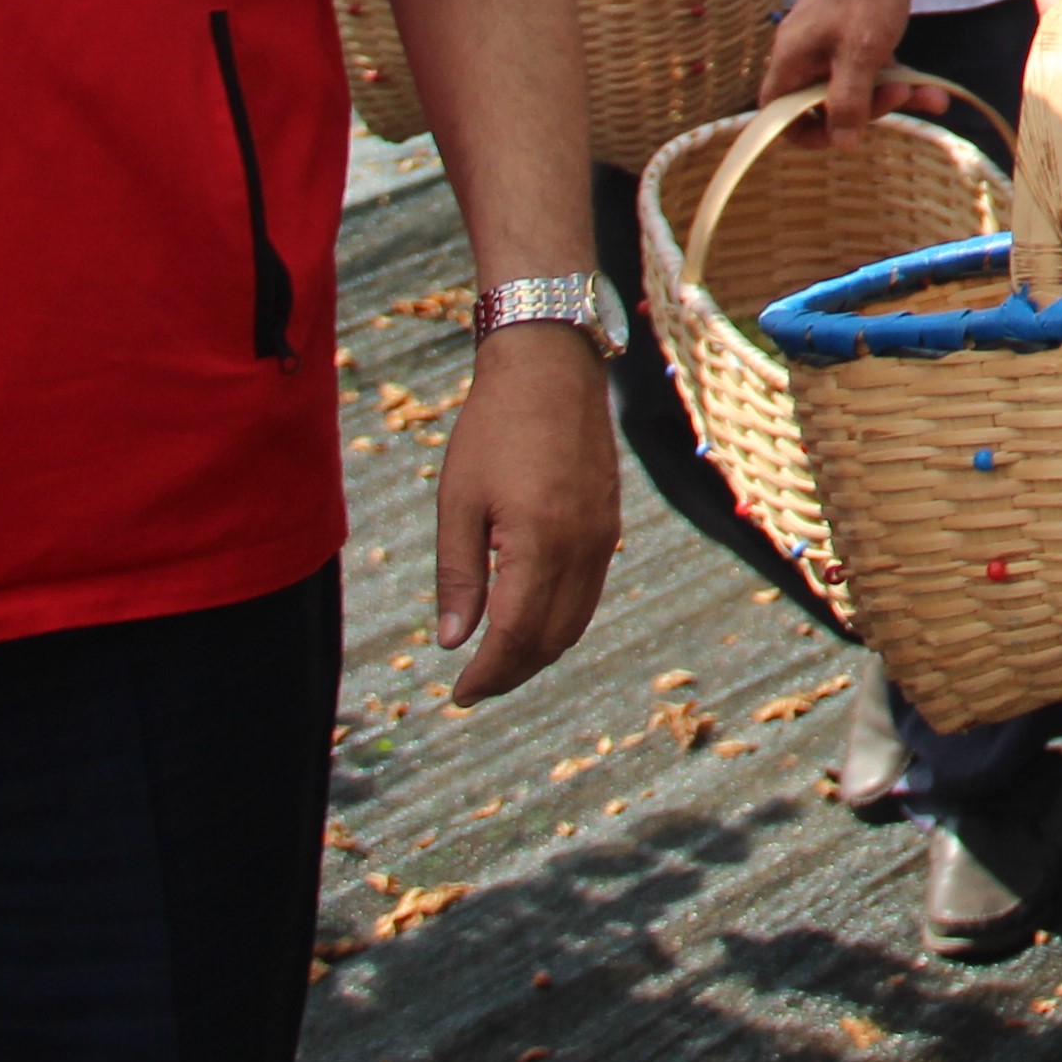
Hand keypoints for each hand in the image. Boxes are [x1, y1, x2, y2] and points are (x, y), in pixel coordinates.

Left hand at [431, 320, 616, 705]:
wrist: (550, 367)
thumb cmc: (493, 429)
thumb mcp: (458, 501)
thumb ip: (457, 576)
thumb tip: (451, 642)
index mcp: (539, 542)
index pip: (516, 635)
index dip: (487, 673)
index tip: (458, 694)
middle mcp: (582, 547)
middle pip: (552, 638)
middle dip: (512, 672)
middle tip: (473, 686)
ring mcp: (603, 535)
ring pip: (576, 620)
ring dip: (538, 651)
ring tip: (498, 661)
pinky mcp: (610, 523)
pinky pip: (590, 591)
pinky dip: (560, 619)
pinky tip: (530, 617)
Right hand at [760, 0, 950, 144]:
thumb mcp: (859, 52)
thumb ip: (848, 100)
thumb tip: (842, 142)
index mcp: (791, 60)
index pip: (778, 114)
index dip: (806, 133)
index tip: (844, 134)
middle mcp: (805, 55)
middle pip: (825, 104)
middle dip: (867, 109)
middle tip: (901, 95)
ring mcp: (831, 45)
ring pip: (856, 87)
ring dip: (892, 96)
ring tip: (931, 97)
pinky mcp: (856, 36)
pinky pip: (872, 69)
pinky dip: (898, 78)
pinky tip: (931, 88)